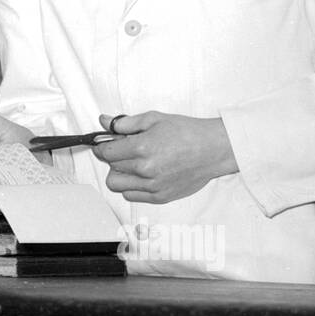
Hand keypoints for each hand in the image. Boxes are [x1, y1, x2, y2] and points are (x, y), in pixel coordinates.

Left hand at [92, 112, 237, 202]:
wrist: (213, 149)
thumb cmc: (187, 132)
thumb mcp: (154, 119)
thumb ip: (125, 123)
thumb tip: (104, 121)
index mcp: (142, 147)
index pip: (106, 152)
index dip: (102, 146)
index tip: (104, 144)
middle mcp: (145, 169)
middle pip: (111, 167)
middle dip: (113, 157)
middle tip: (124, 149)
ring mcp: (153, 185)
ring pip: (117, 185)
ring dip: (119, 173)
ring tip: (132, 163)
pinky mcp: (160, 196)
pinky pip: (131, 196)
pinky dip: (131, 186)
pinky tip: (141, 175)